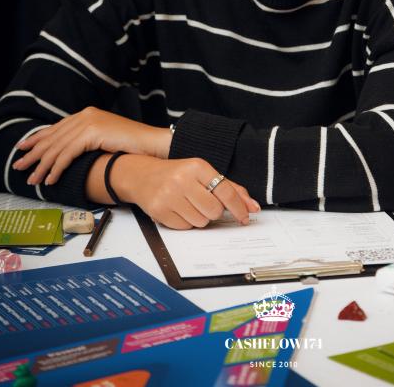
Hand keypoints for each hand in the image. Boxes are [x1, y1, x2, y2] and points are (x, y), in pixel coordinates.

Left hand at [12, 106, 169, 185]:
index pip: (57, 127)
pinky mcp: (92, 132)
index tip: (24, 148)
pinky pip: (67, 153)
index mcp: (88, 114)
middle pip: (53, 136)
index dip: (38, 138)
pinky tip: (50, 179)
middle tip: (19, 166)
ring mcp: (89, 122)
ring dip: (43, 165)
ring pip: (57, 146)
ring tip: (33, 179)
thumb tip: (69, 153)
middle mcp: (86, 115)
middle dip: (34, 152)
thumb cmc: (133, 145)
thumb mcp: (105, 139)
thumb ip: (88, 140)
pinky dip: (57, 168)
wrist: (152, 143)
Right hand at [112, 154, 260, 228]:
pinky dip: (186, 222)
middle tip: (203, 202)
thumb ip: (229, 188)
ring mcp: (169, 196)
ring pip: (201, 221)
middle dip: (213, 211)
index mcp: (197, 166)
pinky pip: (185, 227)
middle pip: (214, 210)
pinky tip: (178, 209)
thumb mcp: (202, 173)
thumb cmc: (177, 174)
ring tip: (189, 204)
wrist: (141, 175)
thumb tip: (252, 206)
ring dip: (199, 217)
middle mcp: (182, 180)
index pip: (225, 190)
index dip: (238, 207)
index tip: (245, 217)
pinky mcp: (159, 211)